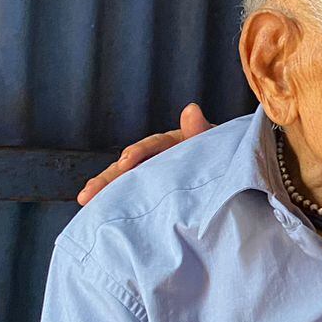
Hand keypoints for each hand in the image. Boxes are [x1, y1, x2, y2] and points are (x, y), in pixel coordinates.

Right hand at [77, 103, 213, 204]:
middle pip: (130, 165)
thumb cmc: (223, 154)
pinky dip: (118, 202)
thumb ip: (200, 130)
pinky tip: (100, 213)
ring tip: (86, 200)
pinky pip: (135, 197)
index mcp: (174, 142)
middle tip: (89, 192)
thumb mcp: (214, 141)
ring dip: (106, 190)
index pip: (154, 145)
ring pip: (126, 182)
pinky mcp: (155, 192)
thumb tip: (191, 109)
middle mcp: (159, 157)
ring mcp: (155, 175)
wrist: (234, 173)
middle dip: (108, 178)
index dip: (139, 152)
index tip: (127, 162)